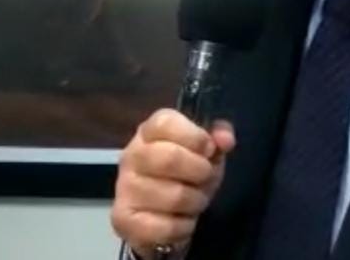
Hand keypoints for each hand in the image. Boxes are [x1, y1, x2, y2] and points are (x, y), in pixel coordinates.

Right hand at [111, 110, 236, 257]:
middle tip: (206, 178)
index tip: (209, 150)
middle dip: (201, 171)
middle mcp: (131, 156)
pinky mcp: (124, 220)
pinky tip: (182, 220)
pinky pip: (167, 226)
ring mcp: (124, 188)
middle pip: (169, 158)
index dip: (195, 136)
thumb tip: (225, 139)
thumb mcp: (206, 152)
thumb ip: (218, 138)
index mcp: (149, 132)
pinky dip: (185, 226)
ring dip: (196, 201)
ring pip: (174, 196)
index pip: (165, 122)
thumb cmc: (186, 175)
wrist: (160, 217)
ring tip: (195, 200)